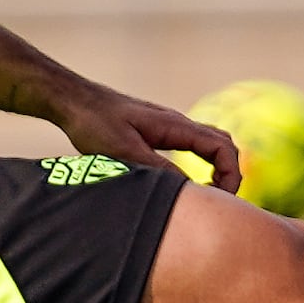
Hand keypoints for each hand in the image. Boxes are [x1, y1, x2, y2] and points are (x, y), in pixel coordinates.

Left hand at [54, 82, 238, 193]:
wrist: (72, 100)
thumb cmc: (94, 123)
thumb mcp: (125, 152)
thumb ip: (160, 170)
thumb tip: (190, 191)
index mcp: (176, 126)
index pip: (223, 147)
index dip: (231, 175)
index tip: (219, 201)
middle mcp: (178, 122)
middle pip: (223, 143)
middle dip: (229, 172)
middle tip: (218, 201)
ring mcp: (169, 125)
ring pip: (209, 142)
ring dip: (217, 167)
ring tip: (207, 195)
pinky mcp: (156, 130)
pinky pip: (192, 144)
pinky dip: (202, 163)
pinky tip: (184, 182)